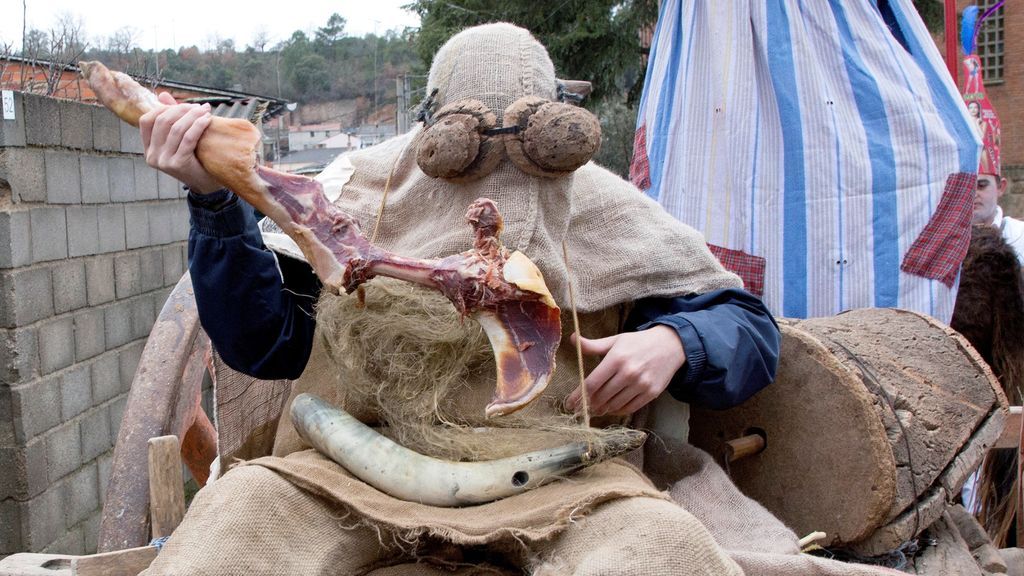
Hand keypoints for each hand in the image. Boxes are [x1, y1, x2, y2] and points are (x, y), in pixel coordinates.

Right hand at [138, 92, 220, 193]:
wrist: (207, 185)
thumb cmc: (195, 160)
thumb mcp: (180, 139)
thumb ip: (172, 119)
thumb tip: (162, 95)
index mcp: (148, 149)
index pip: (146, 120)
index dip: (164, 109)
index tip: (185, 105)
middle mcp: (152, 156)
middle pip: (162, 122)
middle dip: (182, 110)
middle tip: (199, 107)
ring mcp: (164, 161)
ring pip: (176, 129)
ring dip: (193, 116)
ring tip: (206, 111)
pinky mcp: (178, 164)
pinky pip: (188, 138)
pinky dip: (198, 125)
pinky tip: (208, 120)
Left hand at [564, 325, 685, 415]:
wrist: (671, 345)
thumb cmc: (639, 342)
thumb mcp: (616, 340)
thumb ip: (594, 345)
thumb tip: (572, 339)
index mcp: (616, 358)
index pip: (592, 383)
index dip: (578, 396)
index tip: (569, 404)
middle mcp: (628, 373)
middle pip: (601, 397)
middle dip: (588, 404)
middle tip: (581, 408)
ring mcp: (641, 385)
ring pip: (614, 404)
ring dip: (602, 409)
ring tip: (594, 408)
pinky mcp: (651, 393)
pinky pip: (629, 408)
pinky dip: (617, 410)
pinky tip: (611, 408)